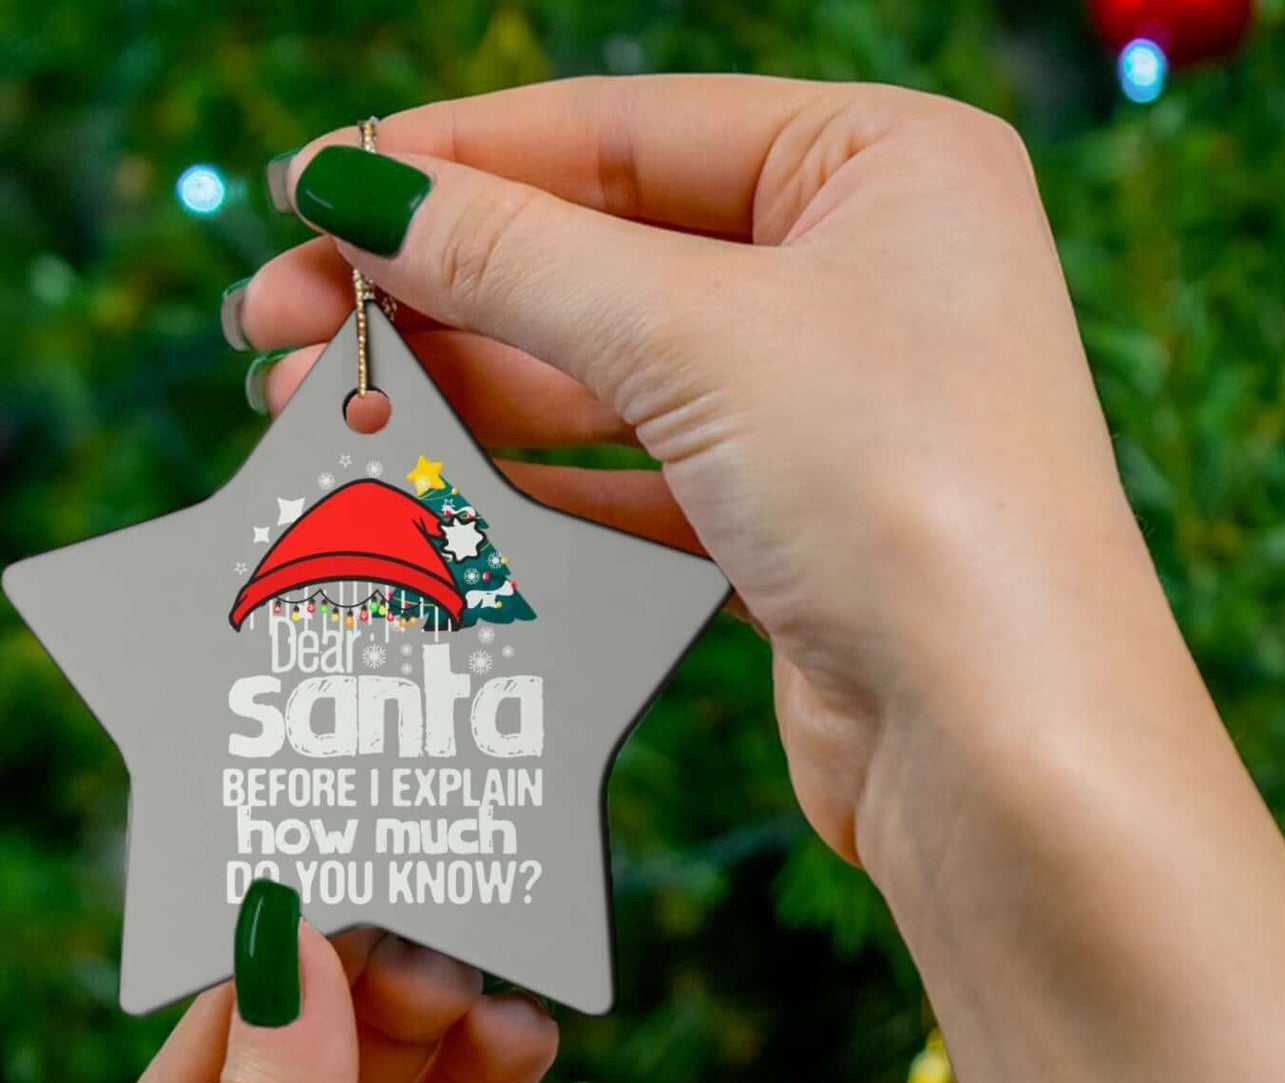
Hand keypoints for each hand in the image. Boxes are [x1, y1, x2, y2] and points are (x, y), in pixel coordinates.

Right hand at [238, 77, 1284, 1082]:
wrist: (1006, 749)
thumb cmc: (905, 495)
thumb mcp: (694, 338)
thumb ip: (513, 257)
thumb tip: (354, 187)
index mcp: (884, 164)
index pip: (624, 131)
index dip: (454, 162)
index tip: (309, 194)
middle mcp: (868, 274)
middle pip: (604, 255)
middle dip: (435, 292)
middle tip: (278, 328)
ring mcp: (834, 410)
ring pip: (609, 378)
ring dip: (464, 393)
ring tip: (317, 411)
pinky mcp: (798, 530)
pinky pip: (637, 479)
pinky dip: (533, 482)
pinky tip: (429, 486)